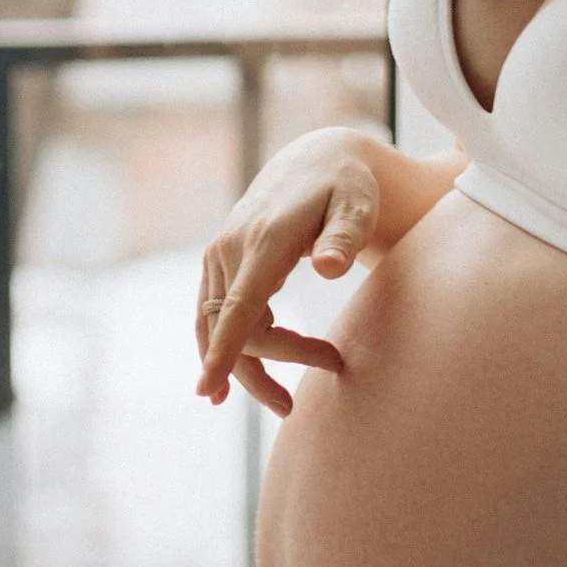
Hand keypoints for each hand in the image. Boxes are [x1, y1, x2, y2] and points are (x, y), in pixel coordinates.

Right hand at [196, 129, 379, 415]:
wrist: (316, 163)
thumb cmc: (345, 188)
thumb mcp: (357, 205)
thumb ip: (346, 236)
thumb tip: (332, 268)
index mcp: (264, 239)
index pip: (239, 304)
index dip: (224, 348)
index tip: (209, 388)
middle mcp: (231, 248)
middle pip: (234, 327)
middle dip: (275, 363)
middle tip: (335, 364)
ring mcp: (220, 257)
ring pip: (218, 328)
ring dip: (248, 368)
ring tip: (286, 403)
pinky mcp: (219, 264)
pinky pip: (213, 317)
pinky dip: (222, 349)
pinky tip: (230, 384)